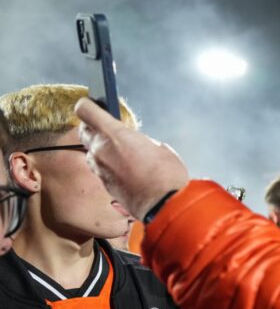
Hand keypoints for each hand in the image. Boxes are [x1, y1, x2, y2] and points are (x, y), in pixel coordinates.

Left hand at [75, 98, 189, 219]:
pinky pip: (99, 168)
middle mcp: (101, 150)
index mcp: (115, 134)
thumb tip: (136, 145)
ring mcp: (101, 169)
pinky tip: (123, 167)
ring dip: (99, 147)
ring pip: (90, 151)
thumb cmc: (166, 175)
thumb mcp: (159, 147)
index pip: (85, 110)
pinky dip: (107, 164)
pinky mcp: (105, 184)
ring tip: (118, 149)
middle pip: (84, 131)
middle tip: (107, 126)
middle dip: (93, 126)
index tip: (94, 103)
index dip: (88, 104)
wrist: (163, 205)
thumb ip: (141, 141)